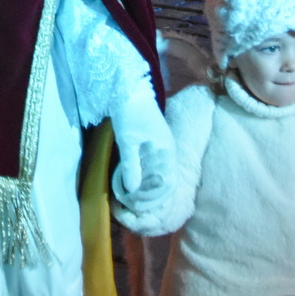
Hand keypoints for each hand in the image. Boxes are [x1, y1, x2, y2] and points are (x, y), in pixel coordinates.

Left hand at [110, 94, 172, 215]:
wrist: (129, 91)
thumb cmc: (129, 114)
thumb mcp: (127, 141)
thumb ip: (132, 165)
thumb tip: (133, 190)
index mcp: (166, 152)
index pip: (167, 183)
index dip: (153, 197)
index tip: (135, 203)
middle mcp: (167, 154)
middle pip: (164, 183)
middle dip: (149, 196)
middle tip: (130, 204)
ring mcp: (161, 151)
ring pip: (158, 178)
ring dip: (145, 189)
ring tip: (129, 197)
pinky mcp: (152, 148)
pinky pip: (152, 169)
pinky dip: (143, 179)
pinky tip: (131, 184)